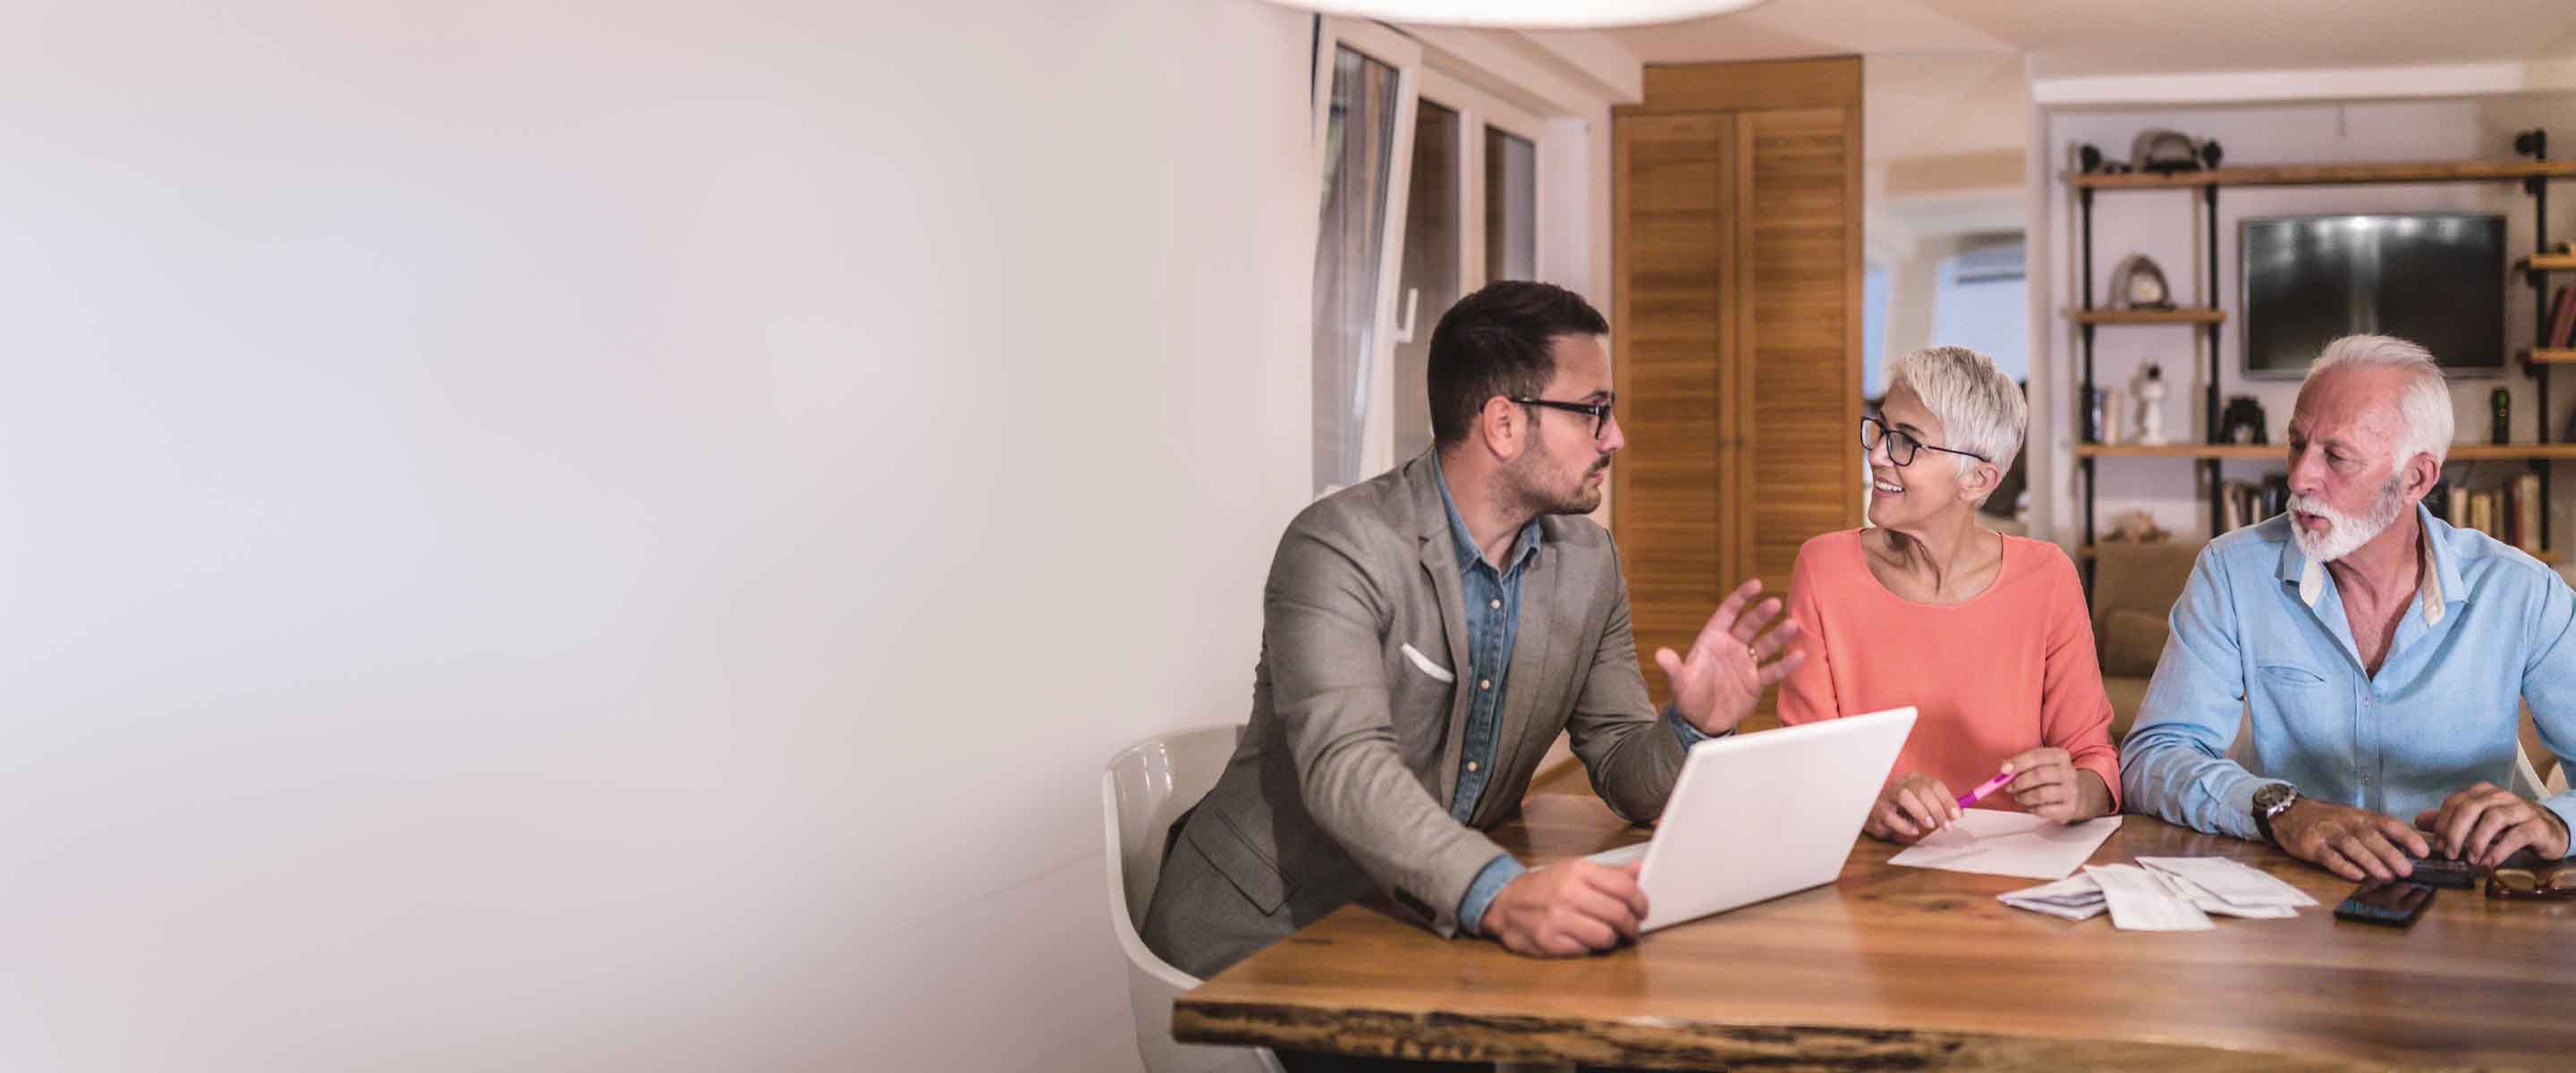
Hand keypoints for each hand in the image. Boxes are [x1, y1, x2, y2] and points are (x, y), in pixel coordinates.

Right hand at [1483, 859, 1648, 957]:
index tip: (1642, 911)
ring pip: (1605, 936)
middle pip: (1618, 913)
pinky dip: (1589, 947)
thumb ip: (1608, 874)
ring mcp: (1557, 918)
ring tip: (1607, 935)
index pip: (1623, 887)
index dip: (1641, 902)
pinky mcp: (1549, 941)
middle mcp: (1567, 892)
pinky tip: (1584, 940)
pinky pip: (1585, 950)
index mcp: (1577, 870)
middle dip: (1632, 926)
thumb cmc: (1545, 887)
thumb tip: (1639, 870)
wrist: (1505, 903)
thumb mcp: (1573, 871)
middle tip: (1632, 929)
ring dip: (1611, 939)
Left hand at [1654, 578, 1803, 735]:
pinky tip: (1799, 655)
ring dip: (1779, 636)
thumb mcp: (1679, 682)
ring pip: (1765, 645)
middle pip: (1749, 625)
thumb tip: (1660, 654)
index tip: (1756, 585)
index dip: (1741, 598)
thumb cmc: (1687, 697)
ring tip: (1793, 626)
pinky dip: (1786, 664)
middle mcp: (1731, 648)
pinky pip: (1773, 671)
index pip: (1728, 613)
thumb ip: (1673, 667)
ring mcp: (1745, 664)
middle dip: (1762, 614)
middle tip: (1775, 603)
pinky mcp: (1756, 682)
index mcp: (1712, 640)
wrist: (1701, 722)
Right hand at [1863, 773, 1958, 843]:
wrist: (1876, 814)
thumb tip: (1959, 814)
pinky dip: (1904, 825)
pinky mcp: (1878, 811)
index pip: (1934, 785)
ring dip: (1920, 812)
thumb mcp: (1924, 805)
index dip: (1947, 800)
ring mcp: (1887, 796)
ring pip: (1904, 796)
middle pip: (1921, 790)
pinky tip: (1913, 831)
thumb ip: (1940, 807)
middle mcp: (1901, 784)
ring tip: (1929, 825)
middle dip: (1937, 809)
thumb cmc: (1903, 809)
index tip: (1957, 816)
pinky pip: (1890, 816)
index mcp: (1915, 779)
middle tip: (1946, 826)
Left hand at [2001, 747, 2108, 823]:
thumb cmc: (2053, 777)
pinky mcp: (2070, 808)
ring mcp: (2071, 791)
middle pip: (2038, 775)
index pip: (2037, 756)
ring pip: (2041, 794)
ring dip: (2024, 797)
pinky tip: (2031, 807)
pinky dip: (2033, 809)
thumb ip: (2022, 763)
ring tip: (2019, 797)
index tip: (2003, 770)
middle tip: (2008, 787)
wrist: (2081, 794)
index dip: (2018, 762)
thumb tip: (2003, 766)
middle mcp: (2068, 772)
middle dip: (2019, 782)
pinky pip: (2046, 810)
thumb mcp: (2042, 764)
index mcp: (2060, 756)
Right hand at [2271, 798, 2428, 880]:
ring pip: (2352, 846)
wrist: (2289, 813)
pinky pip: (2329, 856)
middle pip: (2371, 836)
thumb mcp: (2353, 820)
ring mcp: (2328, 834)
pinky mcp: (2311, 845)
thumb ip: (2376, 834)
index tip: (2424, 850)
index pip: (2388, 823)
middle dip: (2391, 853)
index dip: (2407, 836)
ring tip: (2386, 876)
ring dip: (2370, 861)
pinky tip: (2356, 876)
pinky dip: (2343, 866)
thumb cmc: (2328, 820)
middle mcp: (2346, 823)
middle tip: (2407, 870)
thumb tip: (2407, 851)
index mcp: (2361, 817)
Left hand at [2412, 782, 2572, 866]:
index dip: (2442, 823)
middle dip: (2455, 832)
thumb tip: (2418, 821)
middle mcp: (2500, 796)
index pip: (2455, 802)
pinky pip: (2515, 836)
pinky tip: (2488, 862)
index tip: (2437, 845)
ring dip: (2477, 841)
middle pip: (2471, 808)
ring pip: (2493, 818)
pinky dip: (2499, 850)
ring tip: (2470, 859)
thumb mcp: (2476, 821)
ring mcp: (2519, 809)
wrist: (2546, 830)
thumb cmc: (2506, 826)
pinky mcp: (2535, 826)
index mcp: (2481, 792)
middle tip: (2449, 854)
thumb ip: (2449, 820)